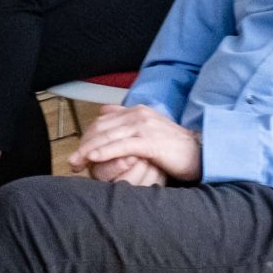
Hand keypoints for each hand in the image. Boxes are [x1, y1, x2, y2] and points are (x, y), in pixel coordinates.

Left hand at [69, 103, 201, 183]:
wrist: (201, 153)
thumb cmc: (174, 147)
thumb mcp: (149, 130)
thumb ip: (128, 120)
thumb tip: (105, 110)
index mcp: (137, 111)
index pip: (104, 121)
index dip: (88, 136)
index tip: (77, 153)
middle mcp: (138, 115)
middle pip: (103, 128)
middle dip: (84, 145)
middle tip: (71, 161)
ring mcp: (145, 127)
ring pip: (109, 137)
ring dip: (89, 150)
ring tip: (76, 162)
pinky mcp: (150, 141)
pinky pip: (122, 146)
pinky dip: (105, 152)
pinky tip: (93, 159)